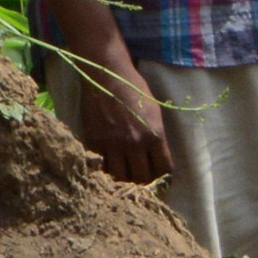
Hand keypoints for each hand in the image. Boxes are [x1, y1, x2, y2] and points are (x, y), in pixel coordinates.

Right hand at [68, 54, 166, 185]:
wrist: (106, 77)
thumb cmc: (134, 90)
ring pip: (121, 177)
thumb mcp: (155, 113)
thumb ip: (156, 136)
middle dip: (144, 180)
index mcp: (155, 136)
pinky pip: (101, 166)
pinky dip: (106, 170)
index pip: (164, 169)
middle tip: (141, 178)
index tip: (160, 176)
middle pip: (142, 177)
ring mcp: (112, 144)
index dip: (163, 176)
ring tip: (125, 174)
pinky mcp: (93, 141)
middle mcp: (135, 143)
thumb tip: (158, 155)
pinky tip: (109, 167)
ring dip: (125, 179)